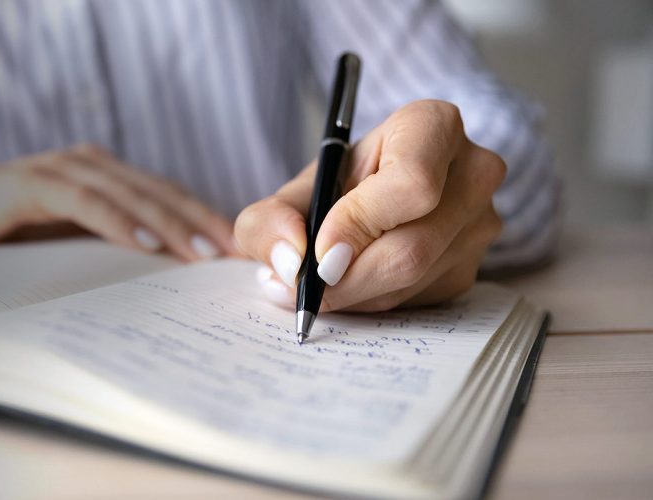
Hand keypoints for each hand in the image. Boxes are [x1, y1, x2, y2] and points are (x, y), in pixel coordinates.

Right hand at [0, 144, 237, 260]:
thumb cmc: (13, 238)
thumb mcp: (74, 245)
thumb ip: (113, 251)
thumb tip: (170, 281)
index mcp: (107, 177)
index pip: (168, 197)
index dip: (205, 220)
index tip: (237, 253)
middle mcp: (92, 165)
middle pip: (159, 192)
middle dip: (199, 223)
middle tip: (232, 255)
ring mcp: (62, 168)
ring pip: (129, 193)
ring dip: (166, 223)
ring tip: (198, 254)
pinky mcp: (32, 182)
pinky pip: (84, 200)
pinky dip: (116, 221)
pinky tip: (143, 245)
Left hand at [235, 100, 505, 311]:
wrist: (363, 203)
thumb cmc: (334, 187)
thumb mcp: (292, 192)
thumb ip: (270, 219)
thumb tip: (290, 261)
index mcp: (433, 126)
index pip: (413, 184)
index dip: (361, 224)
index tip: (320, 252)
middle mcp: (472, 171)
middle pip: (414, 245)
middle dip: (348, 277)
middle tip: (305, 287)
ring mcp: (482, 223)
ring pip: (414, 279)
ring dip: (356, 293)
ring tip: (318, 282)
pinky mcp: (473, 267)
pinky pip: (419, 300)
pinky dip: (374, 301)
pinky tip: (353, 283)